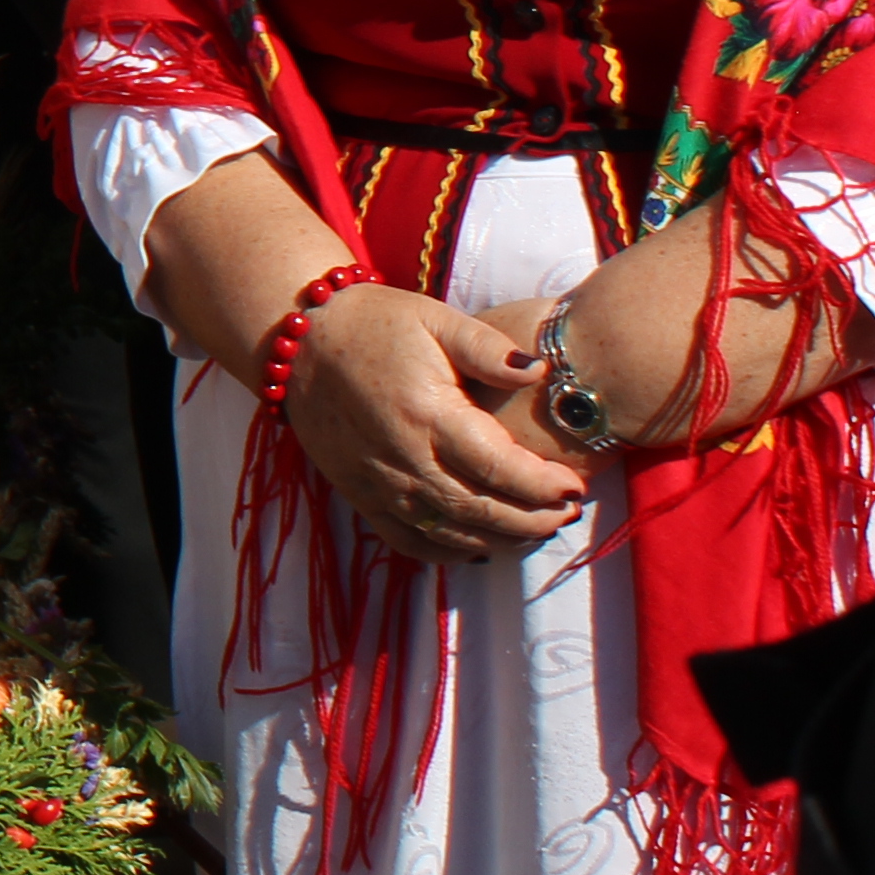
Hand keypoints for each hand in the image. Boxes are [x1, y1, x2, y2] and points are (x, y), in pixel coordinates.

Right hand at [287, 281, 584, 561]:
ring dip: (502, 540)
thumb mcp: (436, 320)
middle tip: (567, 514)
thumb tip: (541, 372)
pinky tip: (480, 548)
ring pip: (451, 533)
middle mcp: (404, 457)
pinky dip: (449, 554)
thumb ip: (489, 349)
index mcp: (428, 413)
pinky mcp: (360, 495)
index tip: (574, 485)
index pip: (500, 468)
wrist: (300, 344)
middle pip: (482, 510)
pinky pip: (409, 542)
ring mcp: (379, 483)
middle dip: (534, 520)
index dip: (544, 485)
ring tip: (537, 531)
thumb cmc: (376, 325)